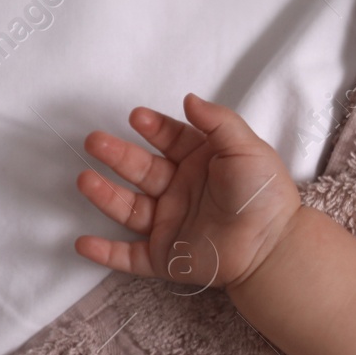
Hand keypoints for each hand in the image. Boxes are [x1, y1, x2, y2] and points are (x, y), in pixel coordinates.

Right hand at [73, 93, 301, 291]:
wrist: (273, 245)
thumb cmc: (264, 193)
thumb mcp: (247, 148)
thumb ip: (219, 122)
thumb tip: (188, 97)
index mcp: (201, 163)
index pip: (171, 140)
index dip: (153, 128)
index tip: (137, 117)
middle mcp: (181, 191)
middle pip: (142, 169)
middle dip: (117, 155)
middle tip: (95, 140)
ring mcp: (170, 224)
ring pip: (129, 209)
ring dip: (105, 195)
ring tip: (84, 179)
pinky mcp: (165, 256)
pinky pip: (128, 257)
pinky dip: (104, 253)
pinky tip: (81, 243)